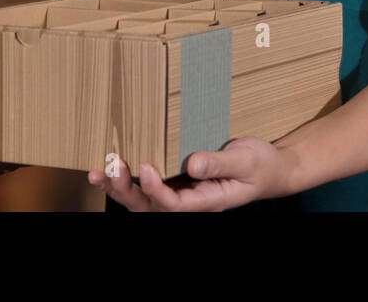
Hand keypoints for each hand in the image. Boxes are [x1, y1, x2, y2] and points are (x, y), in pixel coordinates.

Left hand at [87, 137, 293, 210]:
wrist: (269, 170)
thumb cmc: (260, 166)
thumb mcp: (246, 160)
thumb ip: (219, 163)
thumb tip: (192, 164)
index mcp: (208, 201)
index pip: (175, 204)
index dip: (156, 189)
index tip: (144, 166)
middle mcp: (191, 202)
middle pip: (151, 207)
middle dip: (127, 191)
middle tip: (110, 169)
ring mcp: (182, 194)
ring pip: (144, 201)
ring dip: (120, 188)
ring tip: (99, 173)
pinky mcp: (178, 183)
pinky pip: (148, 188)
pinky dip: (127, 180)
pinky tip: (110, 169)